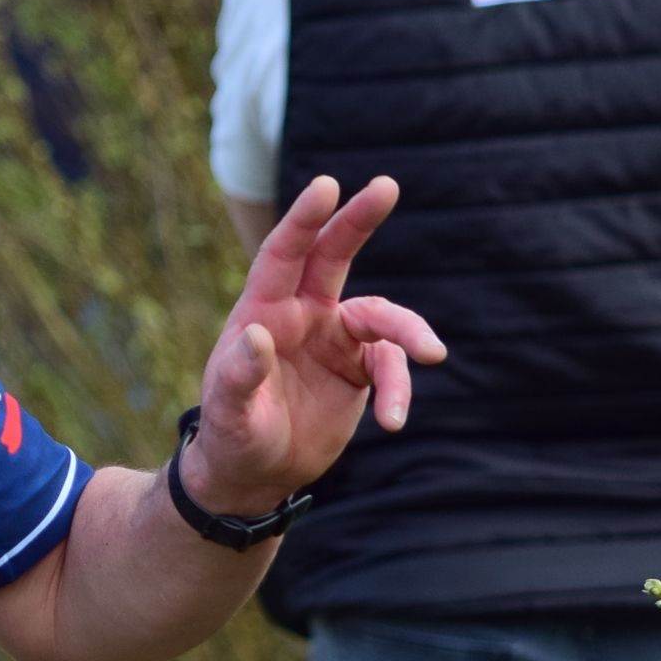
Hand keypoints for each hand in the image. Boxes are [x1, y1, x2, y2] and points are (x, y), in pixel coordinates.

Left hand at [186, 175, 444, 513]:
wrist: (256, 475)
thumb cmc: (232, 438)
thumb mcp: (228, 414)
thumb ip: (238, 376)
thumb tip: (255, 336)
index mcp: (263, 313)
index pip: (283, 257)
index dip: (303, 221)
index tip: (326, 186)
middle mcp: (301, 316)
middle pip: (333, 256)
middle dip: (358, 220)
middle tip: (386, 185)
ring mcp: (333, 339)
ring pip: (381, 317)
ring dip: (410, 331)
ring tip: (433, 354)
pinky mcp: (359, 369)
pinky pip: (392, 366)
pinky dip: (400, 390)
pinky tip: (394, 422)